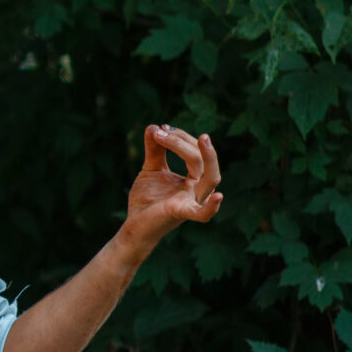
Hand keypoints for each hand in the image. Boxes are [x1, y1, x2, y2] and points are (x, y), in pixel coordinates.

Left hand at [122, 124, 223, 253]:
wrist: (134, 224)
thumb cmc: (147, 199)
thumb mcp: (151, 169)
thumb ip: (155, 150)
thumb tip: (153, 126)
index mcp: (193, 179)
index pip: (196, 153)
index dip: (180, 138)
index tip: (160, 128)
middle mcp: (198, 189)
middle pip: (203, 162)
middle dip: (185, 142)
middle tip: (164, 130)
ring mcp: (192, 201)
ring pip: (210, 179)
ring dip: (204, 157)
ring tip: (202, 138)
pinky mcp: (181, 213)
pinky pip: (202, 213)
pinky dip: (211, 207)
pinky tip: (218, 197)